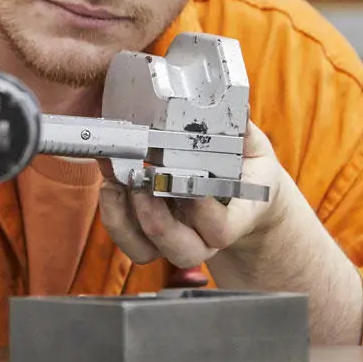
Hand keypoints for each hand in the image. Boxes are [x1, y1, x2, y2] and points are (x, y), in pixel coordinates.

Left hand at [95, 121, 293, 270]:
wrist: (239, 198)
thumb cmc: (245, 171)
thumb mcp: (251, 150)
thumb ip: (244, 134)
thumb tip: (235, 111)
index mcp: (236, 219)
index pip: (221, 230)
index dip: (203, 211)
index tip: (188, 180)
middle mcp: (205, 238)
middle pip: (182, 250)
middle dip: (157, 219)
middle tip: (143, 180)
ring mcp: (175, 241)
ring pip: (147, 250)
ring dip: (127, 218)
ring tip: (118, 181)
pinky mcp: (149, 237)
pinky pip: (127, 239)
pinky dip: (113, 213)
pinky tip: (111, 181)